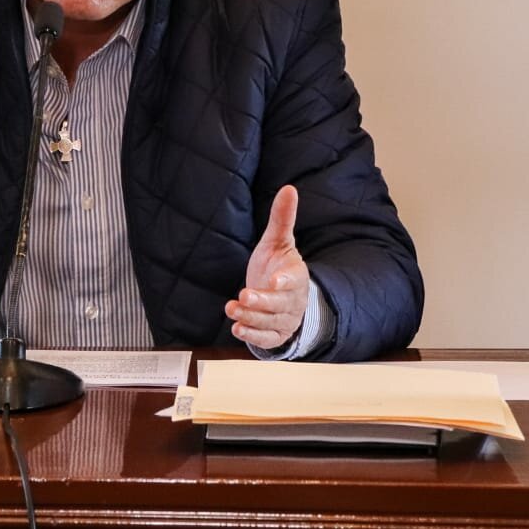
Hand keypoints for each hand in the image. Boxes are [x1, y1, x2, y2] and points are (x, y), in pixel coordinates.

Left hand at [224, 185, 307, 348]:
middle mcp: (293, 301)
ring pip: (271, 322)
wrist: (282, 296)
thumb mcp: (278, 242)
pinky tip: (237, 328)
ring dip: (251, 317)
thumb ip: (282, 218)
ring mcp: (285, 320)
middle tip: (244, 295)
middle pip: (280, 305)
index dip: (284, 282)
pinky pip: (267, 340)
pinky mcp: (276, 335)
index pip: (294, 281)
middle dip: (262, 302)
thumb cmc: (278, 266)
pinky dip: (253, 336)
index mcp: (296, 276)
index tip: (274, 281)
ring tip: (232, 308)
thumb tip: (289, 188)